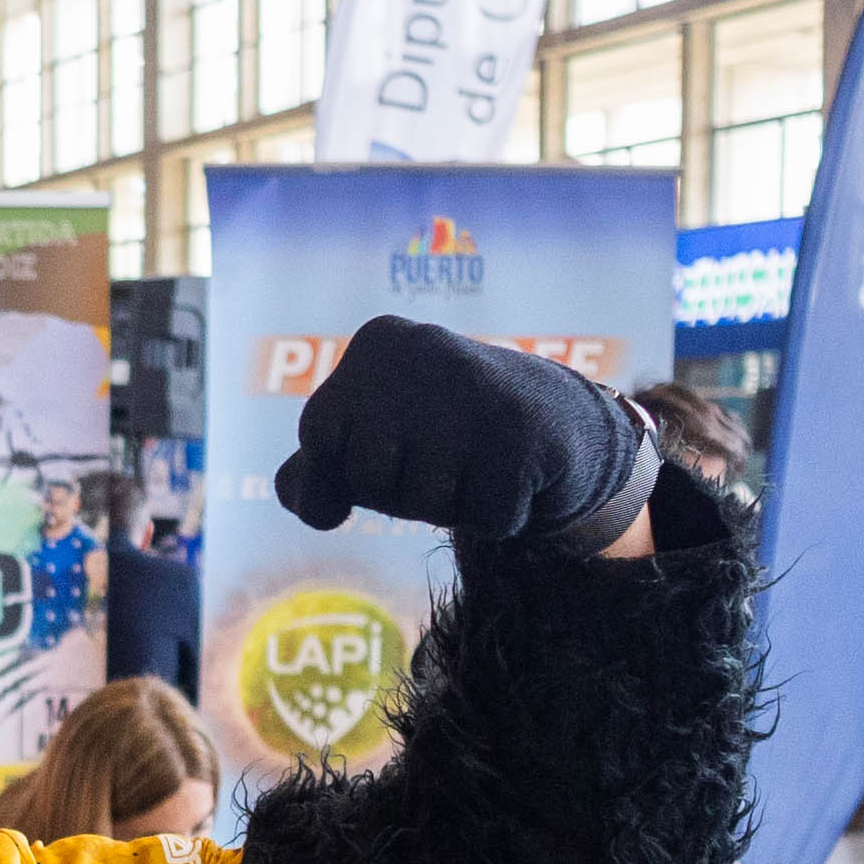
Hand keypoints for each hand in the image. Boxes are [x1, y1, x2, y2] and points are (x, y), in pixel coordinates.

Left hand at [271, 320, 658, 556]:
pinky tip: (515, 475)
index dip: (346, 468)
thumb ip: (313, 473)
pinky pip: (487, 519)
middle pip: (367, 476)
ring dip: (450, 506)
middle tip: (437, 460)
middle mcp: (424, 350)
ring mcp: (477, 390)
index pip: (318, 437)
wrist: (555, 420)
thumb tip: (308, 503)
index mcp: (377, 344)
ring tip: (476, 463)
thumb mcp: (367, 442)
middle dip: (397, 492)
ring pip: (425, 503)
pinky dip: (499, 515)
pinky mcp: (525, 435)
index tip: (387, 447)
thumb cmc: (439, 435)